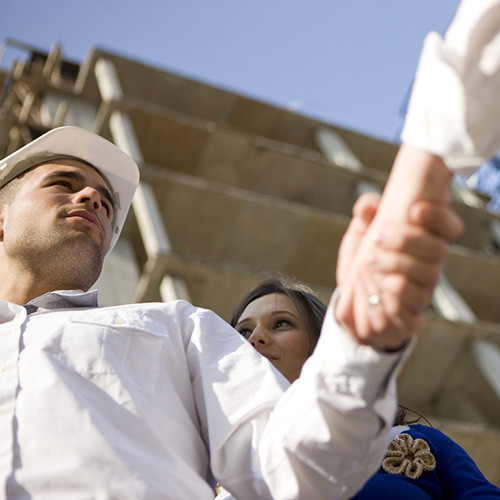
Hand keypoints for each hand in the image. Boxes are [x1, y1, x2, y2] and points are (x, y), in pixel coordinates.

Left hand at [335, 193, 462, 350]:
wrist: (350, 303)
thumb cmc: (362, 264)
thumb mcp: (358, 236)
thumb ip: (365, 215)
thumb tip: (367, 206)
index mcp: (423, 242)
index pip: (449, 227)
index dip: (440, 217)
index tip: (415, 210)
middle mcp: (429, 266)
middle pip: (438, 250)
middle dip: (406, 240)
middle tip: (376, 238)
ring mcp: (422, 291)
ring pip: (428, 275)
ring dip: (396, 264)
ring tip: (369, 261)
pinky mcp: (411, 315)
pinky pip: (413, 301)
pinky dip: (392, 290)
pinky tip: (377, 282)